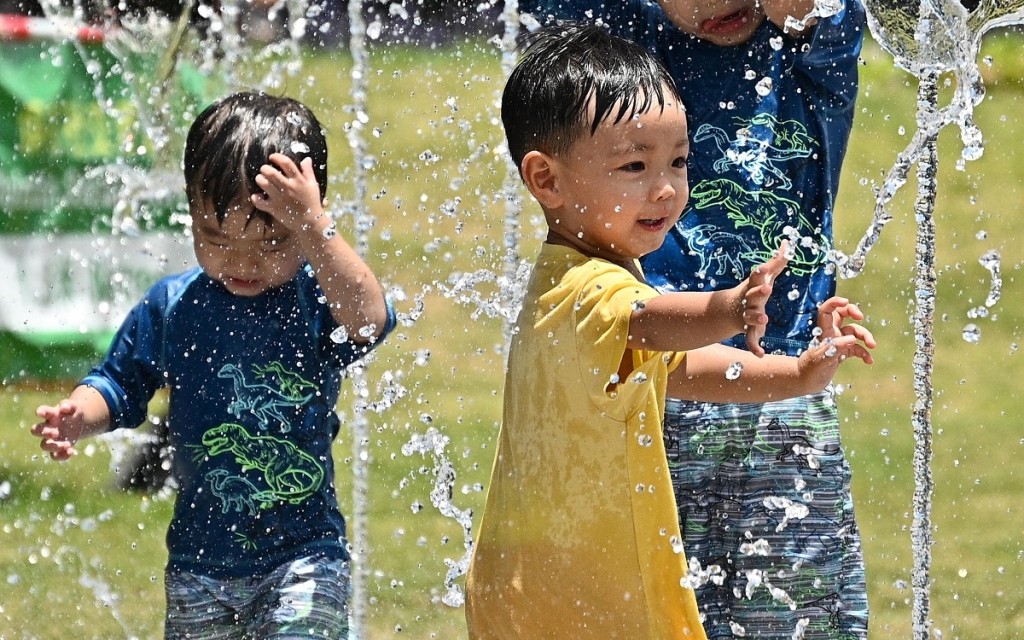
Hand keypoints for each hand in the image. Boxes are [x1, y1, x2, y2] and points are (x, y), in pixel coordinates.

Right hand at [32, 400, 87, 460]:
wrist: (78, 424)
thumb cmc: (73, 413)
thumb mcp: (75, 407)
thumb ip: (69, 405)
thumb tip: (64, 407)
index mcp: (50, 414)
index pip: (42, 411)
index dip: (40, 411)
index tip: (40, 412)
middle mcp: (47, 427)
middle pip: (37, 430)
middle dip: (44, 432)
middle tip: (55, 433)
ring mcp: (51, 439)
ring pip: (44, 445)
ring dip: (54, 446)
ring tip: (67, 444)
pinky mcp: (57, 448)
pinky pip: (55, 455)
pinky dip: (62, 456)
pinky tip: (71, 451)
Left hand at [250, 154, 325, 232]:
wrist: (310, 222)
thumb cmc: (312, 202)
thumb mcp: (313, 185)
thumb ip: (308, 171)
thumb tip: (306, 159)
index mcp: (298, 180)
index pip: (286, 163)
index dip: (276, 157)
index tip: (272, 157)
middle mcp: (288, 188)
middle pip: (271, 172)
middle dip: (264, 168)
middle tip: (264, 170)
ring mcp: (280, 198)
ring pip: (264, 183)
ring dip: (259, 179)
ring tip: (261, 180)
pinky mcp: (274, 208)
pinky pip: (259, 202)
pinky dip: (256, 198)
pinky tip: (258, 196)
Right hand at [740, 242, 788, 356]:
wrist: (729, 310)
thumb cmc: (752, 291)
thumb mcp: (763, 277)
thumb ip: (776, 261)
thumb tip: (788, 242)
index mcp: (753, 287)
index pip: (756, 278)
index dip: (760, 273)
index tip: (763, 268)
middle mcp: (748, 300)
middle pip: (753, 295)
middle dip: (758, 292)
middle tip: (767, 288)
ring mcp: (746, 315)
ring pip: (750, 317)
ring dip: (756, 318)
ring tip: (764, 319)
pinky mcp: (748, 330)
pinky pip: (750, 339)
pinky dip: (754, 347)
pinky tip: (760, 354)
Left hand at [798, 297, 876, 387]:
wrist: (807, 383)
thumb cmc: (809, 371)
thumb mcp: (821, 361)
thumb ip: (835, 349)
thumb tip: (851, 339)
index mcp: (823, 332)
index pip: (826, 311)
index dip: (835, 303)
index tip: (846, 302)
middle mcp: (831, 334)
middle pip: (842, 314)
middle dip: (853, 311)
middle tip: (861, 317)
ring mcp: (838, 343)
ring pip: (854, 332)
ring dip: (865, 336)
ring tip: (872, 346)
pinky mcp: (843, 353)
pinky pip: (857, 348)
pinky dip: (864, 353)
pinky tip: (868, 361)